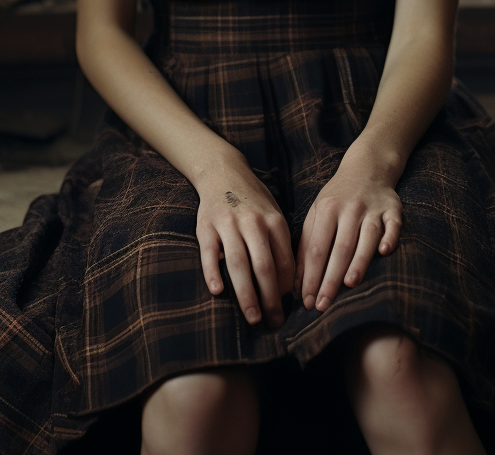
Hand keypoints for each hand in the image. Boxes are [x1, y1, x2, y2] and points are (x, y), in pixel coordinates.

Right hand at [195, 151, 294, 328]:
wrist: (223, 172)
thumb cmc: (253, 201)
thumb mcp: (274, 214)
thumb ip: (280, 244)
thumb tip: (288, 284)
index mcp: (274, 221)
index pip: (284, 261)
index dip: (286, 288)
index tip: (286, 307)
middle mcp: (253, 222)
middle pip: (264, 267)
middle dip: (270, 299)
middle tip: (274, 322)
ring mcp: (228, 224)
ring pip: (238, 264)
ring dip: (246, 294)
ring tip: (253, 318)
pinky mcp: (206, 226)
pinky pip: (209, 253)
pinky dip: (212, 273)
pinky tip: (217, 292)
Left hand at [295, 147, 402, 312]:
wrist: (367, 168)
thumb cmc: (336, 198)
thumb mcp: (316, 213)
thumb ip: (306, 245)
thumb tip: (296, 283)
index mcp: (327, 209)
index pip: (317, 248)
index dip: (311, 276)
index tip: (306, 301)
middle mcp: (349, 208)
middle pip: (340, 247)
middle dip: (331, 278)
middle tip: (323, 305)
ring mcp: (373, 208)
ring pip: (366, 237)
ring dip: (359, 260)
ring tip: (350, 284)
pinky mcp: (393, 209)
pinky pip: (393, 225)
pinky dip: (390, 237)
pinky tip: (385, 252)